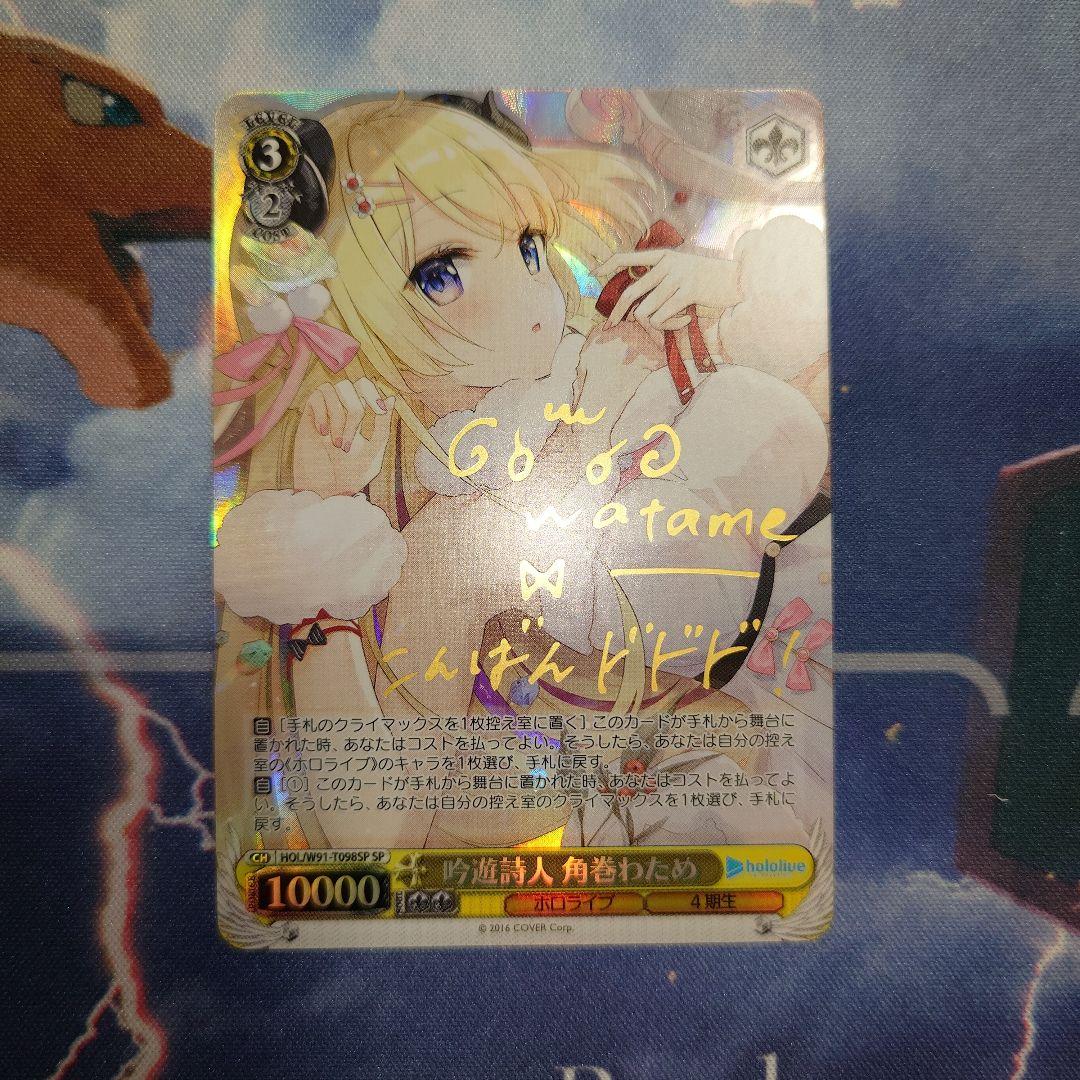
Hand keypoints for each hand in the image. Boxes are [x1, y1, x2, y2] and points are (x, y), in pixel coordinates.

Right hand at [292, 377, 393, 497]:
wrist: (325, 491)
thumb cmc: (350, 475)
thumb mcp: (373, 451)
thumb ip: (382, 427)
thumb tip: (391, 398)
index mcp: (360, 415)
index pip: (366, 387)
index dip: (374, 393)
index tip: (379, 411)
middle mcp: (342, 408)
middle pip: (352, 383)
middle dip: (357, 407)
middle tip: (358, 427)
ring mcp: (324, 410)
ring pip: (335, 389)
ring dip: (340, 417)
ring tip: (337, 444)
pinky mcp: (307, 415)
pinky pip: (316, 396)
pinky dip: (323, 415)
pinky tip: (323, 435)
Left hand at [594, 248, 740, 330]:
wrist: (739, 279)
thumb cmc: (710, 279)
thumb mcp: (684, 270)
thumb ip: (663, 279)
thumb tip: (639, 306)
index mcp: (664, 255)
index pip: (629, 257)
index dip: (609, 264)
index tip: (594, 274)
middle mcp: (667, 264)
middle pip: (631, 292)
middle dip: (617, 313)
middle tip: (611, 326)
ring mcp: (677, 277)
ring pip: (646, 311)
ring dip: (655, 326)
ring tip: (672, 323)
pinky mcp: (687, 292)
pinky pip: (663, 317)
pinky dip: (670, 327)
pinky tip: (685, 322)